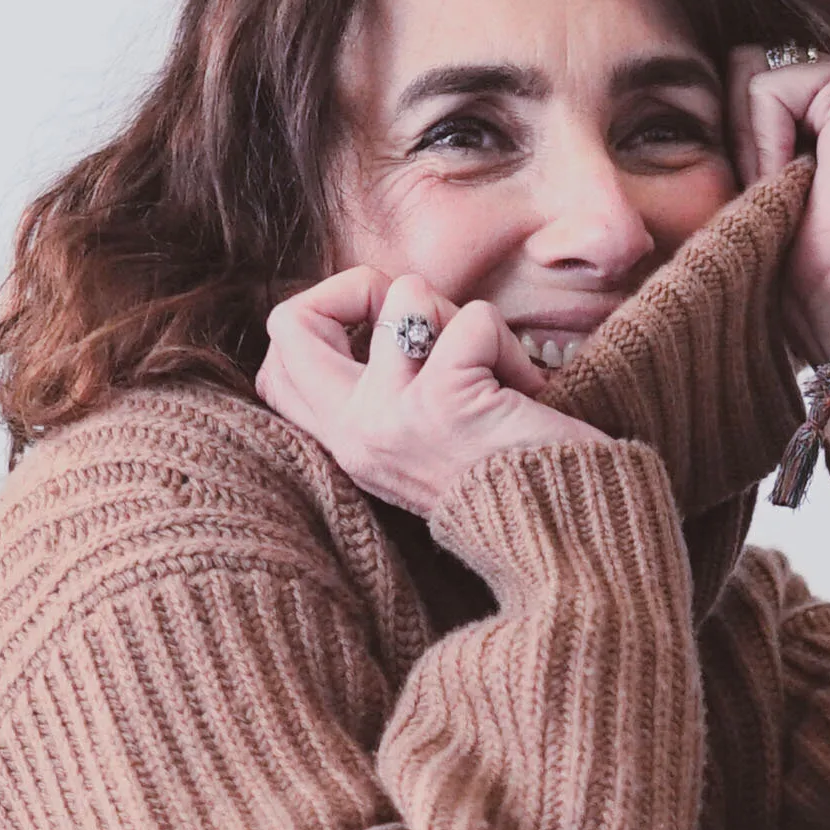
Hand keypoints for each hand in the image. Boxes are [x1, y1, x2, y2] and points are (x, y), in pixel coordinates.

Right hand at [257, 267, 598, 520]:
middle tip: (420, 327)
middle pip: (289, 320)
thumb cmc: (504, 477)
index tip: (378, 332)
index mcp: (344, 446)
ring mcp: (391, 417)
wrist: (558, 540)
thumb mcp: (417, 439)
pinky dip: (508, 346)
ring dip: (461, 318)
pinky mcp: (442, 401)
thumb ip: (379, 386)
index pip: (272, 367)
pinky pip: (474, 320)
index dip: (318, 318)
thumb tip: (377, 306)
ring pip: (407, 294)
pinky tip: (524, 393)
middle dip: (364, 290)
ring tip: (490, 374)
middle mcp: (354, 435)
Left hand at [728, 46, 829, 360]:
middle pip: (738, 73)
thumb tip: (695, 80)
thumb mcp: (744, 186)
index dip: (732, 147)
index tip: (764, 198)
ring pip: (748, 80)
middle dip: (739, 138)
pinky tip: (799, 180)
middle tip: (774, 196)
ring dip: (751, 146)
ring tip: (786, 192)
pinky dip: (767, 143)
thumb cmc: (787, 262)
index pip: (734, 86)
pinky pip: (766, 88)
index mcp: (818, 110)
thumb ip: (732, 129)